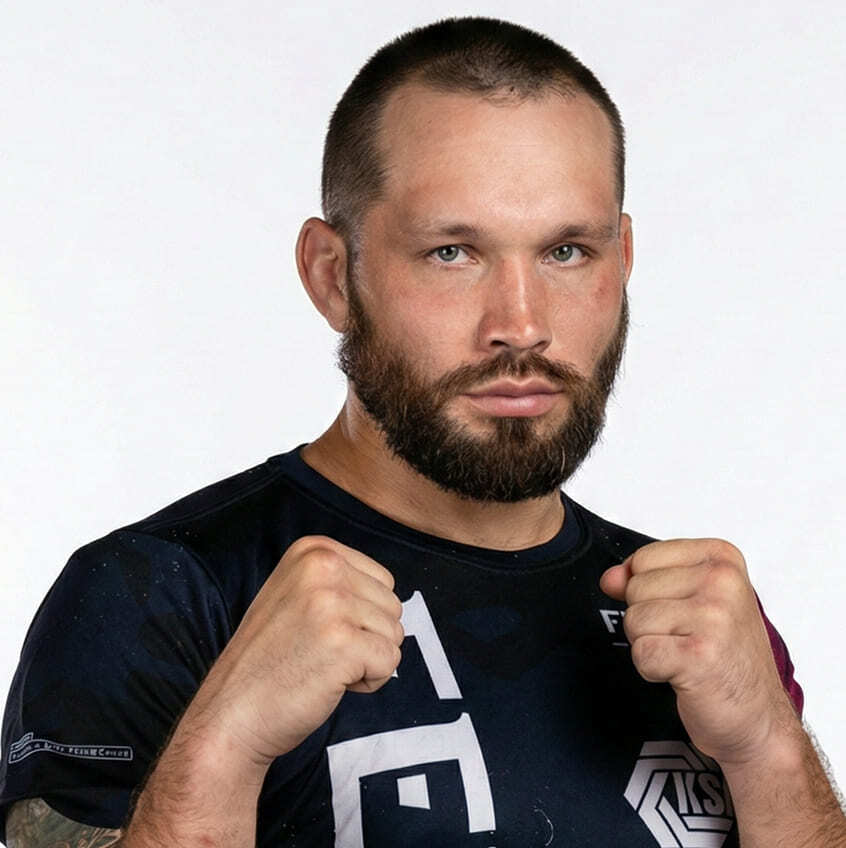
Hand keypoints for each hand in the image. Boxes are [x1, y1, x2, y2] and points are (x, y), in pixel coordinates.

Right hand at [190, 535, 403, 766]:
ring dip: (367, 660)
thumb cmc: (268, 661)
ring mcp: (332, 602)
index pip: (381, 580)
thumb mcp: (296, 594)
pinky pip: (389, 661)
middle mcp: (323, 566)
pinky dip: (368, 681)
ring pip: (395, 633)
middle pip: (392, 605)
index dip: (361, 615)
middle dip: (367, 637)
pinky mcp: (344, 642)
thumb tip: (391, 595)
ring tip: (322, 665)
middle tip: (319, 651)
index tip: (319, 629)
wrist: (231, 713)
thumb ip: (339, 583)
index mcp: (313, 549)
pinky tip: (330, 683)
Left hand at [600, 539, 797, 766]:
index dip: (648, 590)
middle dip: (648, 620)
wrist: (758, 718)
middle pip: (635, 588)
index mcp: (721, 558)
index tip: (683, 611)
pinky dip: (653, 670)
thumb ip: (645, 579)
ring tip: (686, 655)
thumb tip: (609, 578)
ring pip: (634, 620)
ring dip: (651, 645)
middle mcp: (722, 581)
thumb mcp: (690, 601)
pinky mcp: (700, 655)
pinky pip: (641, 653)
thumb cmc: (725, 657)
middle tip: (687, 638)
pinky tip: (685, 674)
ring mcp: (714, 617)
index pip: (644, 558)